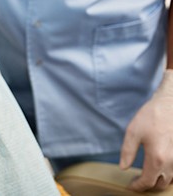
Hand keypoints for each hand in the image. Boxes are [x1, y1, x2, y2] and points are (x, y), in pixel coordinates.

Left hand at [120, 70, 172, 191]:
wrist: (170, 105)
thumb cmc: (151, 117)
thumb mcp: (133, 132)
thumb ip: (128, 152)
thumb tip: (124, 167)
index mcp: (157, 159)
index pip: (147, 182)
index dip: (137, 186)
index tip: (130, 186)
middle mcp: (171, 163)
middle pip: (160, 184)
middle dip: (147, 186)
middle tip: (137, 182)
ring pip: (170, 180)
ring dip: (158, 181)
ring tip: (147, 176)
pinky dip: (168, 175)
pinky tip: (160, 170)